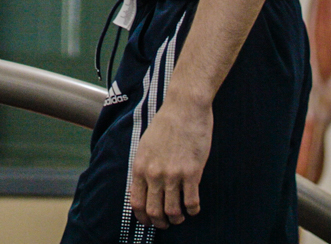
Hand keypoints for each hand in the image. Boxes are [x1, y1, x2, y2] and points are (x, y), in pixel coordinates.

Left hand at [130, 99, 211, 226]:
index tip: (149, 220)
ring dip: (177, 218)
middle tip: (166, 223)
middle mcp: (154, 174)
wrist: (185, 107)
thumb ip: (143, 167)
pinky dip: (193, 210)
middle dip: (160, 222)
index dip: (143, 216)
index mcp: (140, 167)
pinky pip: (191, 202)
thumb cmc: (166, 124)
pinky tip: (194, 209)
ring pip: (173, 211)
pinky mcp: (192, 173)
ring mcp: (173, 174)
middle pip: (154, 211)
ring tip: (180, 217)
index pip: (137, 203)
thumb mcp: (145, 145)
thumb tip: (141, 187)